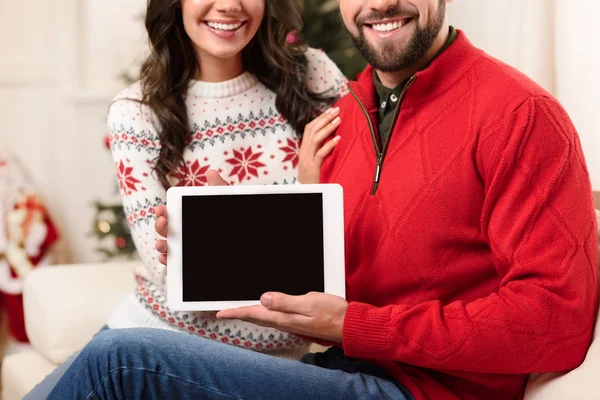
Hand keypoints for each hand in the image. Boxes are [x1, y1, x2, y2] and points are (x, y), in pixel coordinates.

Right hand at [154, 170, 228, 264]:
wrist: (244, 240)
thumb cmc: (230, 218)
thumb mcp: (224, 202)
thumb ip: (219, 188)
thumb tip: (211, 172)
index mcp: (187, 217)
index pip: (169, 215)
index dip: (162, 213)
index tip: (161, 210)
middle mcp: (182, 233)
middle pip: (165, 231)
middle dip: (159, 226)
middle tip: (163, 222)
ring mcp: (184, 248)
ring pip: (167, 247)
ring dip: (160, 245)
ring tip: (162, 244)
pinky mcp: (187, 261)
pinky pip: (173, 263)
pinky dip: (167, 260)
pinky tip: (167, 257)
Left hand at [216, 291, 347, 342]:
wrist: (348, 326)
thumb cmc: (332, 313)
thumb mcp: (309, 303)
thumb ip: (286, 302)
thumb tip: (264, 298)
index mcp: (284, 318)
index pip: (254, 314)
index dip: (235, 312)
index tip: (220, 312)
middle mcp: (285, 322)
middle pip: (255, 317)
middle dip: (238, 313)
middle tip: (223, 311)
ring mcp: (291, 323)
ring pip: (263, 317)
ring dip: (249, 313)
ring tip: (237, 310)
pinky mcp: (297, 321)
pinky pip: (274, 317)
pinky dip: (263, 313)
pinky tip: (264, 309)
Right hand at [298, 107, 340, 183]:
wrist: (306, 193)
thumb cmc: (312, 176)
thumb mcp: (314, 159)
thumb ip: (319, 148)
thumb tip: (331, 135)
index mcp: (304, 148)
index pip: (309, 128)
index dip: (320, 117)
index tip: (331, 110)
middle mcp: (304, 151)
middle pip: (312, 130)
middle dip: (325, 118)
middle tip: (337, 110)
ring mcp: (307, 159)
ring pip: (315, 139)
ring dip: (328, 128)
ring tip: (338, 120)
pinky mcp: (312, 168)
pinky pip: (320, 154)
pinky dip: (329, 145)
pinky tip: (338, 139)